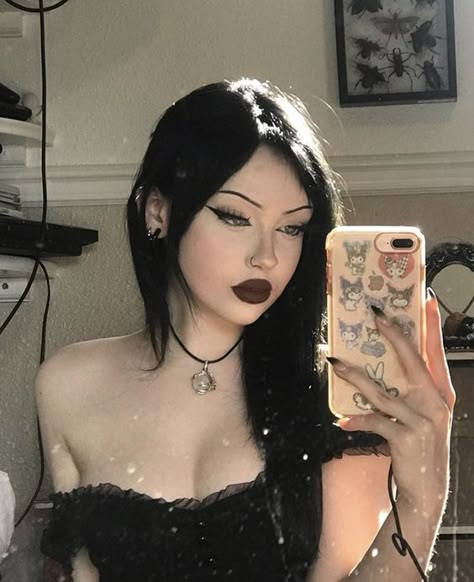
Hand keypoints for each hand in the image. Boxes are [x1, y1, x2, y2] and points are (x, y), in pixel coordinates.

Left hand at [330, 291, 455, 510]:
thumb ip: (412, 391)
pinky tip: (341, 421)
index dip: (431, 325)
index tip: (426, 298)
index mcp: (440, 393)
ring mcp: (422, 420)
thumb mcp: (424, 415)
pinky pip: (373, 421)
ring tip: (335, 363)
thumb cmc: (422, 446)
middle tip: (376, 314)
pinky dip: (356, 420)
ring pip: (381, 391)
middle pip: (412, 360)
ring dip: (354, 376)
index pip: (435, 352)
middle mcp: (435, 402)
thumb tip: (384, 365)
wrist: (428, 489)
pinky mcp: (405, 437)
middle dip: (393, 334)